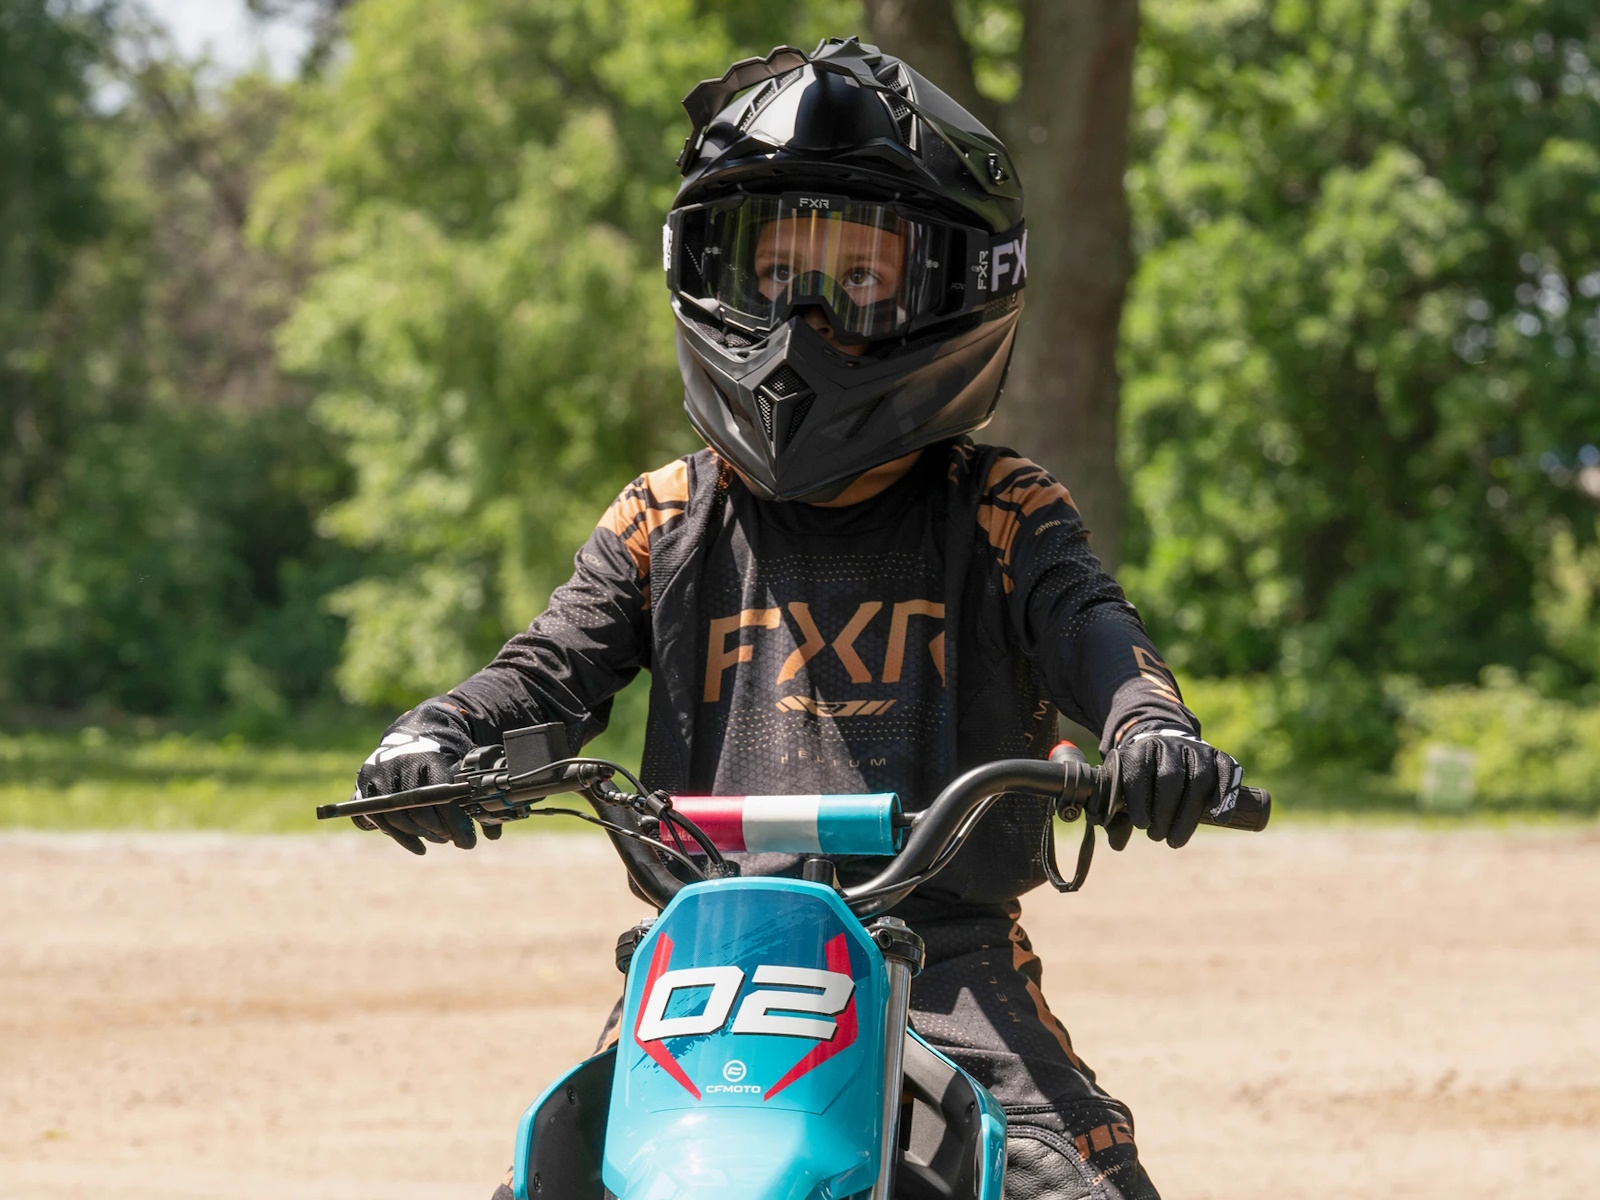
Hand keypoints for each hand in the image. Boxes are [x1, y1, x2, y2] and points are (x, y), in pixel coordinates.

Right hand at [351, 704, 498, 854]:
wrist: (421, 728)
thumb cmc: (449, 751)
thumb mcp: (468, 765)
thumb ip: (479, 797)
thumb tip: (494, 835)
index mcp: (429, 758)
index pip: (441, 799)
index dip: (455, 824)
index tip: (468, 840)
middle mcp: (400, 765)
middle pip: (417, 812)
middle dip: (438, 831)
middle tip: (451, 838)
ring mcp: (377, 774)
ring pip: (393, 818)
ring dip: (417, 835)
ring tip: (436, 839)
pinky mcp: (363, 783)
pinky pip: (371, 818)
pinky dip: (392, 834)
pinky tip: (416, 843)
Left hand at [1113, 726, 1242, 848]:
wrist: (1163, 750)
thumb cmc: (1140, 779)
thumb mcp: (1122, 791)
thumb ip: (1117, 816)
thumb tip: (1117, 845)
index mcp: (1140, 749)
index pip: (1139, 770)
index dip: (1139, 799)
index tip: (1141, 824)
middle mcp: (1169, 744)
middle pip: (1171, 777)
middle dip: (1164, 812)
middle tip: (1158, 837)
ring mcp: (1196, 749)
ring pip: (1199, 778)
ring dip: (1189, 814)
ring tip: (1177, 840)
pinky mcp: (1218, 756)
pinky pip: (1226, 772)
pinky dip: (1225, 796)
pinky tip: (1219, 819)